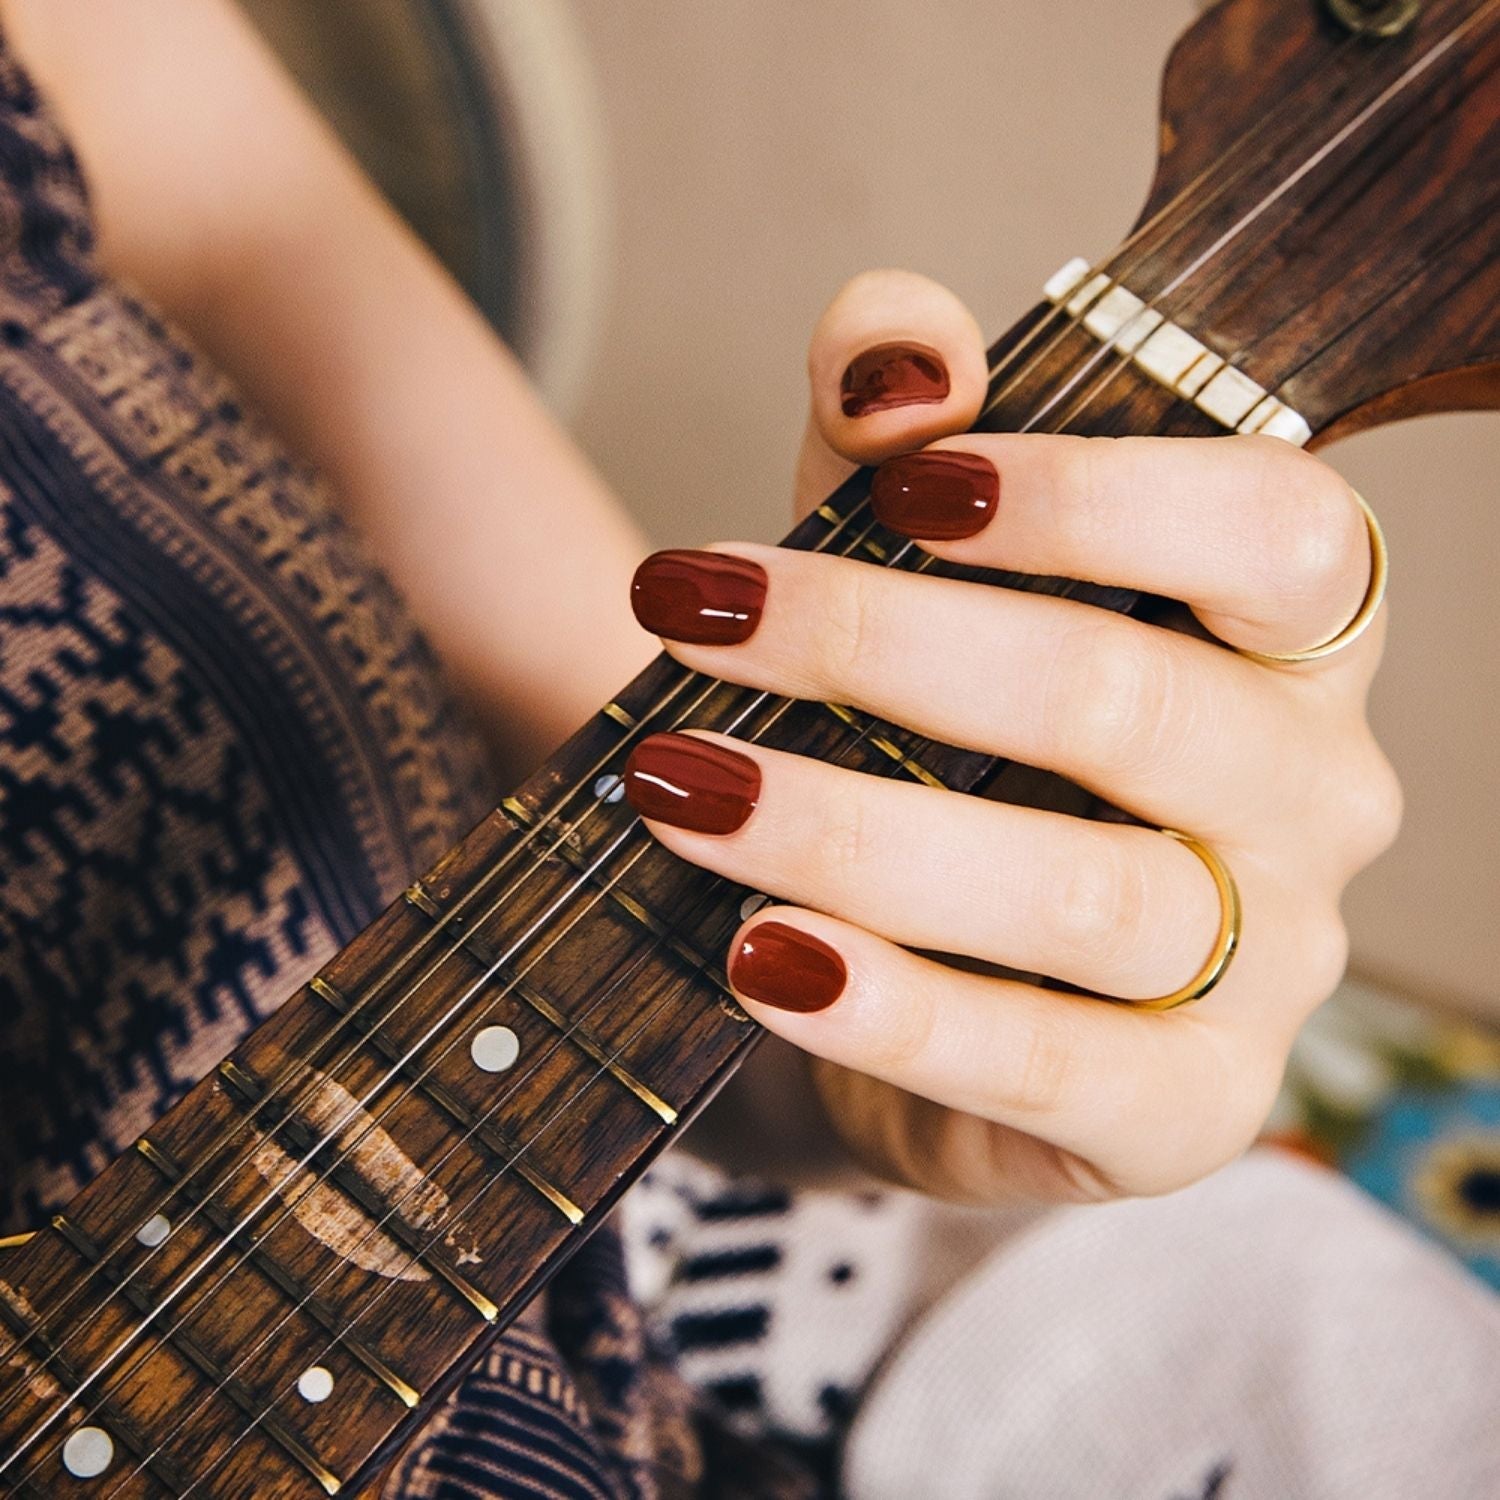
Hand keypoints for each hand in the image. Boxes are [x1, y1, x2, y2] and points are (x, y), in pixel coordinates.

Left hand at [626, 271, 1400, 1204]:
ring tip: (686, 786)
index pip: (1278, 533)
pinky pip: (1049, 1064)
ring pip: (1085, 892)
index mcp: (1289, 638)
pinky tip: (762, 956)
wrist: (913, 967)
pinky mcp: (1184, 1111)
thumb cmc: (932, 733)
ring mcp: (1269, 971)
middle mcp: (1313, 796)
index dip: (1096, 496)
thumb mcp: (905, 558)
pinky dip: (893, 1009)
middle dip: (884, 645)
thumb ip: (905, 429)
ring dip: (852, 829)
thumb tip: (897, 354)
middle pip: (1131, 701)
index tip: (903, 480)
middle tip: (696, 615)